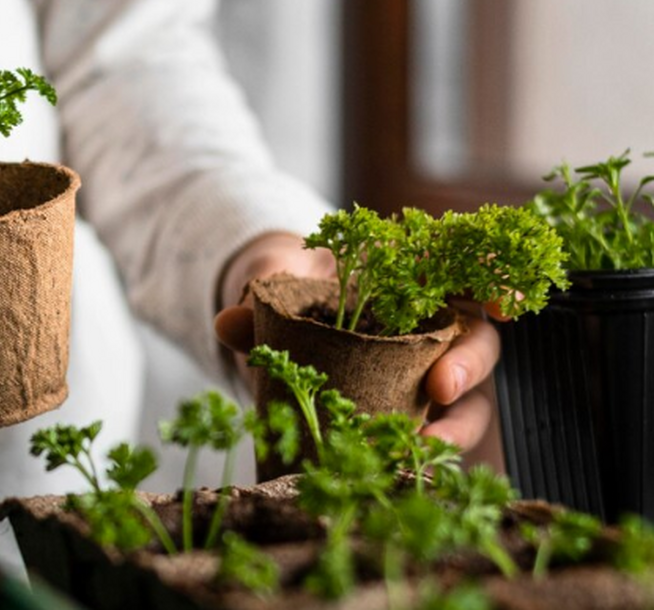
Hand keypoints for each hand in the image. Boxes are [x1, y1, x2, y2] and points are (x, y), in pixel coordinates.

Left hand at [212, 231, 504, 464]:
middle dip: (469, 363)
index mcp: (411, 276)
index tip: (506, 302)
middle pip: (477, 339)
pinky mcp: (417, 413)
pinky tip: (414, 468)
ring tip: (428, 445)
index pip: (468, 268)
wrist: (279, 325)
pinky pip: (438, 433)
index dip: (494, 280)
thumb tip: (228, 322)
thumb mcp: (276, 292)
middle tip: (441, 388)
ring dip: (458, 423)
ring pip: (470, 397)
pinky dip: (432, 451)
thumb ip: (260, 302)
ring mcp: (432, 371)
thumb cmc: (296, 295)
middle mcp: (436, 324)